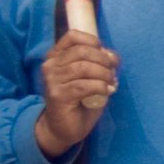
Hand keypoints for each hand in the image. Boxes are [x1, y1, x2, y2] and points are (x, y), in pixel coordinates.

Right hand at [33, 31, 119, 157]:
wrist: (63, 127)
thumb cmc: (80, 100)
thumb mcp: (91, 76)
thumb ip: (99, 63)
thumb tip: (111, 55)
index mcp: (56, 55)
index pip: (73, 36)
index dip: (95, 43)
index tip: (109, 57)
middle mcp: (50, 65)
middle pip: (82, 51)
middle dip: (104, 61)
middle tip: (113, 73)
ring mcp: (52, 79)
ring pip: (84, 68)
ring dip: (104, 75)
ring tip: (110, 84)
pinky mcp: (57, 95)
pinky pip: (84, 85)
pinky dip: (100, 87)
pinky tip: (106, 92)